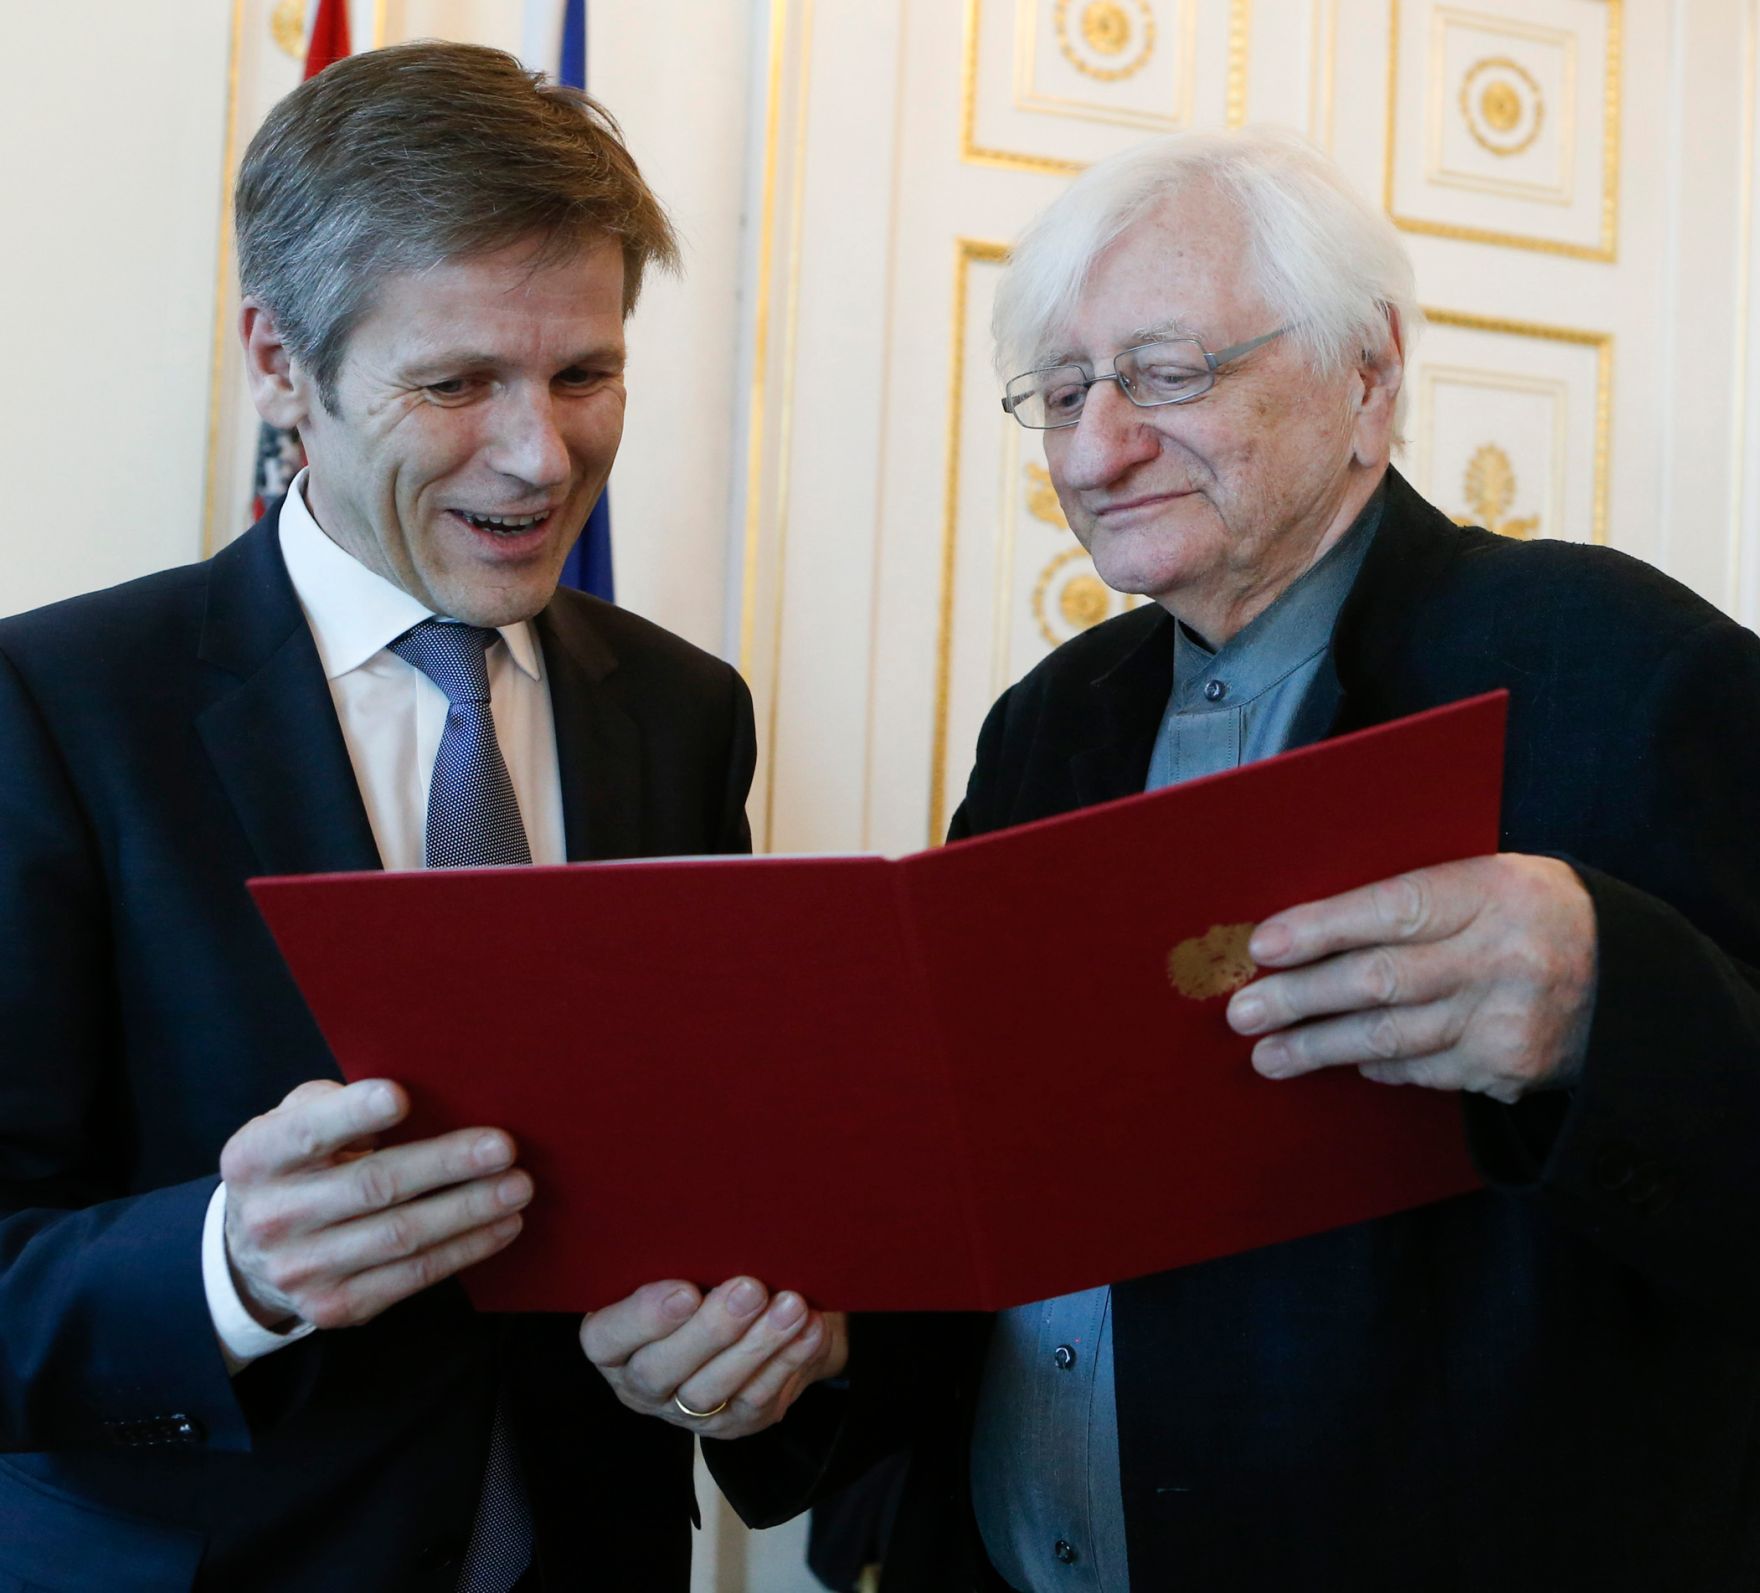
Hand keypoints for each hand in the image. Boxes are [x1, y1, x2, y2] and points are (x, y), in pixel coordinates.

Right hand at [219, 1078, 530, 1329]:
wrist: (252, 1255)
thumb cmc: (298, 1165)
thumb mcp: (293, 1124)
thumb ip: (334, 1104)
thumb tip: (418, 1090)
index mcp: (256, 1157)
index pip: (305, 1133)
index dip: (352, 1114)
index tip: (402, 1096)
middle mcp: (272, 1216)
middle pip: (372, 1186)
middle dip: (445, 1165)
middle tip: (503, 1147)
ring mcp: (302, 1269)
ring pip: (400, 1236)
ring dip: (468, 1211)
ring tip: (517, 1187)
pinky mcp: (336, 1306)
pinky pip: (412, 1276)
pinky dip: (464, 1249)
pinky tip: (502, 1226)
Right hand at [581, 1276, 848, 1439]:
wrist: (747, 1312)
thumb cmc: (698, 1273)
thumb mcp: (675, 1262)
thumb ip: (675, 1254)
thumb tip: (704, 1221)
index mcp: (611, 1341)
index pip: (608, 1338)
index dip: (643, 1318)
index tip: (685, 1289)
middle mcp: (642, 1383)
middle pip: (663, 1369)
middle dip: (712, 1330)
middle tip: (750, 1289)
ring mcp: (687, 1410)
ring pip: (715, 1388)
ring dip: (758, 1345)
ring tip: (791, 1305)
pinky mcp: (732, 1423)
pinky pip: (758, 1399)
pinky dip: (789, 1360)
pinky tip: (810, 1329)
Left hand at [1226, 855, 1596, 1103]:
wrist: (1633, 979)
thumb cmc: (1535, 913)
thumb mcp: (1490, 878)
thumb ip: (1415, 899)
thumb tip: (1311, 929)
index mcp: (1490, 893)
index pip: (1390, 909)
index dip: (1319, 928)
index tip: (1262, 946)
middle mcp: (1498, 958)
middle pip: (1379, 981)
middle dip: (1300, 999)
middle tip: (1243, 1013)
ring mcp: (1504, 1021)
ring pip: (1391, 1037)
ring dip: (1320, 1047)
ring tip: (1267, 1054)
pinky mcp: (1508, 1069)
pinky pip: (1423, 1070)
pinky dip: (1378, 1065)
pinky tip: (1343, 1061)